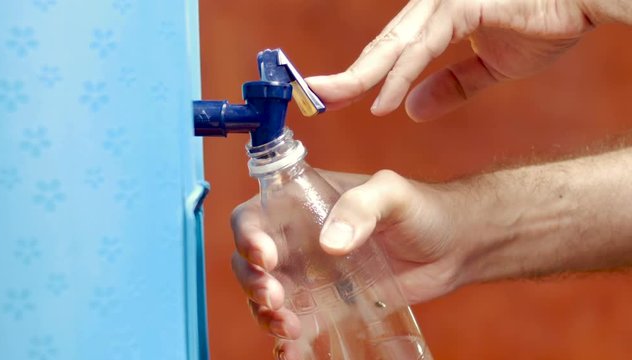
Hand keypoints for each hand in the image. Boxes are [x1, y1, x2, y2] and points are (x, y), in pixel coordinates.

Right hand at [231, 170, 465, 339]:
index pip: (256, 216)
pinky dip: (288, 340)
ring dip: (265, 314)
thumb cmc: (423, 210)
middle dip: (253, 282)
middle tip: (275, 298)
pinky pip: (298, 323)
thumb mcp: (393, 194)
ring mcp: (311, 275)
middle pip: (251, 261)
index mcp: (303, 204)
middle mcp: (299, 240)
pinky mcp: (329, 305)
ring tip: (288, 326)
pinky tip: (292, 351)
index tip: (265, 258)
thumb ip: (363, 206)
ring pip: (267, 296)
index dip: (248, 237)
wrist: (453, 247)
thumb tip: (330, 244)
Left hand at [305, 0, 598, 119]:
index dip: (360, 76)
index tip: (333, 98)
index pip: (388, 51)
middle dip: (344, 76)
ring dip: (359, 77)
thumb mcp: (490, 65)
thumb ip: (452, 85)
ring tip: (329, 101)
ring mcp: (446, 1)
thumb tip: (412, 110)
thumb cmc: (543, 20)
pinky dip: (400, 77)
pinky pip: (424, 47)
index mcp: (436, 18)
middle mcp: (433, 6)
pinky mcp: (463, 4)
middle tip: (311, 98)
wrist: (584, 0)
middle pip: (380, 47)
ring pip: (393, 46)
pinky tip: (381, 102)